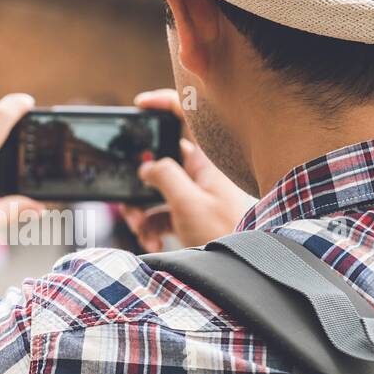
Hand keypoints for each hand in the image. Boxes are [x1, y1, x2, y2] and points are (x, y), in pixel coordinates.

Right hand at [123, 89, 254, 249]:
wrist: (243, 270)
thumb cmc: (227, 232)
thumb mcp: (189, 203)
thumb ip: (164, 177)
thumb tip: (145, 167)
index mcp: (205, 160)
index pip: (186, 117)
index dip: (162, 103)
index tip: (139, 105)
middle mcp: (200, 173)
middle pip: (160, 162)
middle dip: (139, 181)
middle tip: (129, 200)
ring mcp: (195, 194)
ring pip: (157, 191)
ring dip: (142, 211)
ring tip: (140, 231)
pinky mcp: (190, 216)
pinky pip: (163, 213)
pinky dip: (153, 227)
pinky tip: (153, 243)